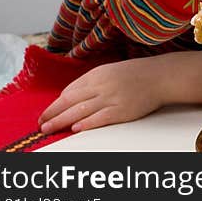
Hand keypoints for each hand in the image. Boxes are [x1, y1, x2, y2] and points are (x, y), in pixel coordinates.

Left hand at [38, 57, 166, 133]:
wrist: (161, 76)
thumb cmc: (136, 74)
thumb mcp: (111, 71)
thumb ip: (92, 82)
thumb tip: (70, 96)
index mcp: (98, 74)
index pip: (70, 91)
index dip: (56, 103)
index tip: (47, 112)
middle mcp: (102, 85)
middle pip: (70, 101)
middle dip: (52, 114)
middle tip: (40, 124)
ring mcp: (112, 98)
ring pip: (80, 111)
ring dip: (61, 121)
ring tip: (49, 129)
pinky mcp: (122, 111)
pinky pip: (99, 118)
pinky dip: (86, 124)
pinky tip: (75, 128)